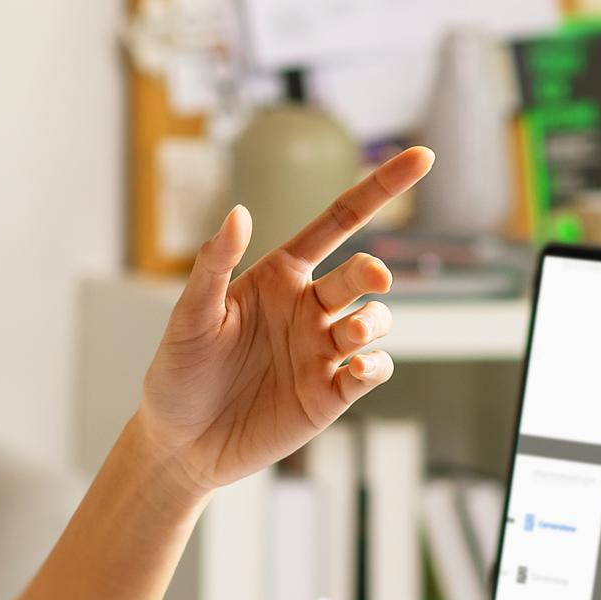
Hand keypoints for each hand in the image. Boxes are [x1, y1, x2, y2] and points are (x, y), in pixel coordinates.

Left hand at [134, 148, 433, 495]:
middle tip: (372, 282)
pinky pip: (372, 372)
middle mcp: (308, 308)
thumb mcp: (190, 316)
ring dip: (374, 323)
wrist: (180, 444)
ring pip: (376, 322)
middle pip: (362, 275)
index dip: (381, 188)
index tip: (422, 155)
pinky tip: (356, 368)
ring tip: (349, 339)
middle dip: (374, 274)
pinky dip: (375, 366)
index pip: (339, 222)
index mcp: (280, 276)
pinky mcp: (330, 395)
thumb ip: (214, 265)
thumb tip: (240, 211)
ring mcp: (323, 352)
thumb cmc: (178, 374)